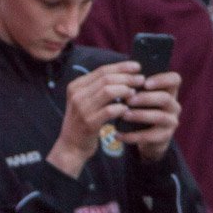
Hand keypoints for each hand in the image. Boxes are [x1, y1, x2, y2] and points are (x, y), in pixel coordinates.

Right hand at [46, 61, 142, 177]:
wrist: (71, 146)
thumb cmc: (83, 121)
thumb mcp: (85, 101)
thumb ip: (99, 88)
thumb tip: (124, 75)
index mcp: (76, 86)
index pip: (102, 70)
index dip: (121, 67)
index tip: (137, 67)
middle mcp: (77, 94)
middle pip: (106, 79)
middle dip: (127, 77)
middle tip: (141, 80)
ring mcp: (81, 109)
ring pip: (108, 91)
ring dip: (125, 90)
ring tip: (135, 93)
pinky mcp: (88, 123)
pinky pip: (109, 111)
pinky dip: (121, 108)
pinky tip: (128, 109)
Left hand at [118, 70, 181, 161]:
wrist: (147, 136)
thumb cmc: (142, 109)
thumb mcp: (142, 97)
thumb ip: (136, 88)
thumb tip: (119, 80)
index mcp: (169, 91)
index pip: (174, 79)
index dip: (162, 80)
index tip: (145, 83)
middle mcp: (173, 105)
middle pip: (165, 98)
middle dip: (145, 98)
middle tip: (128, 100)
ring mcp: (171, 121)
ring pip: (159, 116)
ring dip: (140, 115)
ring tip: (124, 115)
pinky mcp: (165, 137)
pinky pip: (150, 136)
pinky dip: (133, 135)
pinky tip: (119, 134)